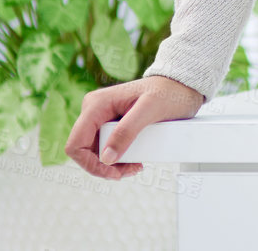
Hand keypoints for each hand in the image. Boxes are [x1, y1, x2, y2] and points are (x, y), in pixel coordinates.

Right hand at [65, 74, 204, 179]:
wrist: (181, 85)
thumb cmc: (169, 91)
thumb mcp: (150, 110)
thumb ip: (127, 131)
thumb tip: (106, 157)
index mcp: (96, 104)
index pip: (76, 144)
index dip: (90, 165)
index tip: (113, 172)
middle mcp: (94, 111)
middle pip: (86, 152)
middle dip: (105, 166)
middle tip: (132, 169)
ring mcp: (102, 118)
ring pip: (96, 153)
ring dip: (112, 165)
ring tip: (135, 165)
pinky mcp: (111, 124)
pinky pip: (107, 148)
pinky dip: (118, 159)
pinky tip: (134, 159)